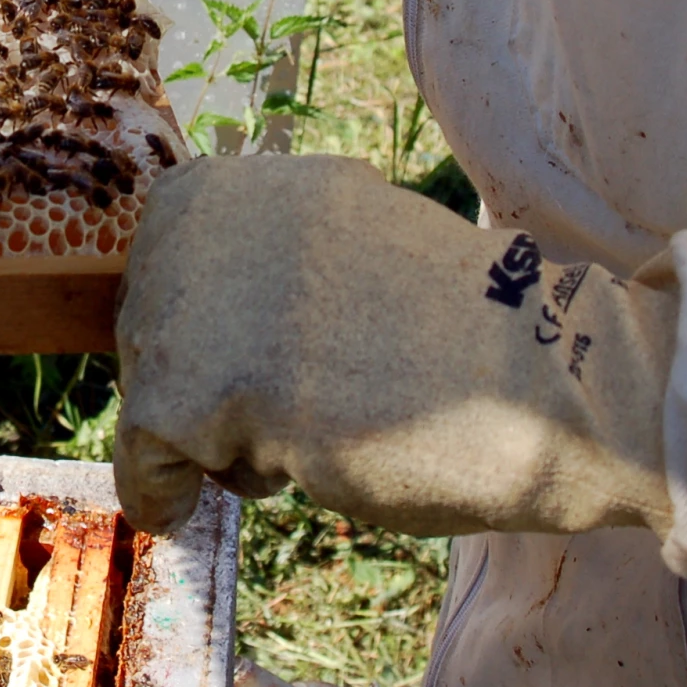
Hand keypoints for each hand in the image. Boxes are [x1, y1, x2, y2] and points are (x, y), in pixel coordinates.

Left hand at [112, 155, 678, 536]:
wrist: (540, 379)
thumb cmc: (461, 330)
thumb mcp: (343, 255)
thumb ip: (266, 267)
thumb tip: (191, 320)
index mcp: (251, 181)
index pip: (164, 257)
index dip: (196, 327)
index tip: (240, 368)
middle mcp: (211, 222)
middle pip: (148, 324)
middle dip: (197, 382)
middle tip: (275, 419)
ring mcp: (204, 297)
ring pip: (152, 387)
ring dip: (204, 432)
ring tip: (296, 444)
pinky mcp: (207, 385)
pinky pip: (145, 454)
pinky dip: (165, 492)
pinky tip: (214, 506)